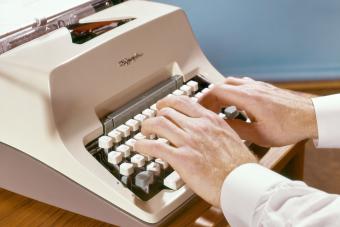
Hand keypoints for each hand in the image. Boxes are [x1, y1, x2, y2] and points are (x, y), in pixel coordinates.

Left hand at [135, 95, 256, 206]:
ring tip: (143, 131)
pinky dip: (142, 145)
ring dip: (146, 126)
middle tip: (151, 120)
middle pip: (167, 111)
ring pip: (158, 123)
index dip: (168, 102)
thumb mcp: (229, 138)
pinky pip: (155, 146)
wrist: (242, 182)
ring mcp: (189, 141)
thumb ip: (214, 131)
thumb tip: (207, 132)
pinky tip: (139, 147)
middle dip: (155, 114)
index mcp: (210, 120)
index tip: (163, 105)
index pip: (183, 102)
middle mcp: (198, 126)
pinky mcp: (182, 158)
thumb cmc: (240, 165)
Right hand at [199, 77, 317, 146]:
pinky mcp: (264, 88)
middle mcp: (251, 88)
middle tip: (205, 109)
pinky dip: (232, 91)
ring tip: (217, 106)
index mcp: (248, 98)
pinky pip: (242, 84)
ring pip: (231, 83)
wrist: (311, 117)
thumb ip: (236, 129)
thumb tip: (219, 126)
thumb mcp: (259, 135)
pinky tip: (234, 101)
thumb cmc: (290, 126)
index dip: (203, 99)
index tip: (197, 108)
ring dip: (220, 93)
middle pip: (221, 85)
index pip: (217, 91)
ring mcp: (258, 86)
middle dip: (210, 97)